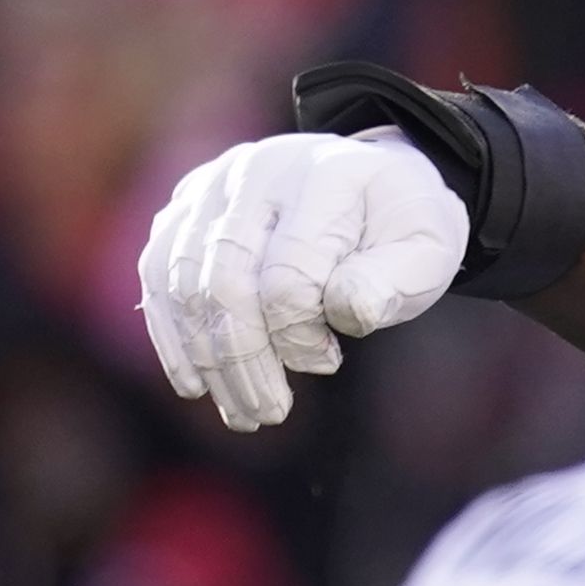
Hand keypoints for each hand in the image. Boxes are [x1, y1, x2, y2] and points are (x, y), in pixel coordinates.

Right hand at [139, 134, 467, 431]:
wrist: (370, 182)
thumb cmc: (398, 227)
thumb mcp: (427, 249)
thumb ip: (395, 280)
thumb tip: (348, 311)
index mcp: (324, 176)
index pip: (289, 275)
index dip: (300, 333)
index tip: (330, 362)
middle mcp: (256, 172)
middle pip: (226, 282)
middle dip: (244, 360)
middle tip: (269, 413)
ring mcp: (209, 187)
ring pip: (182, 284)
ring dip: (206, 360)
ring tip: (242, 411)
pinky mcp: (181, 211)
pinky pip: (157, 277)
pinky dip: (172, 337)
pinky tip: (195, 383)